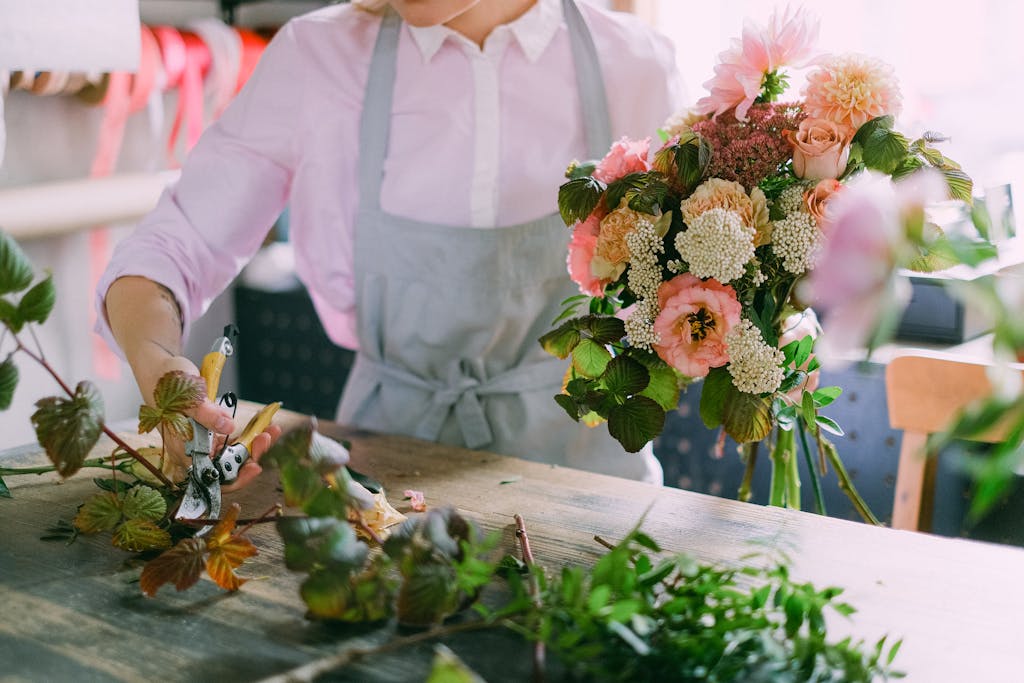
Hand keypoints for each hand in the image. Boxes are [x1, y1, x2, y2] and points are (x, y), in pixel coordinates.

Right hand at [143, 355, 281, 489]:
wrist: (158, 367)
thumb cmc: (165, 382)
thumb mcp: (187, 396)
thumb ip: (206, 414)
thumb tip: (227, 426)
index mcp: (183, 450)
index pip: (211, 477)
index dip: (235, 477)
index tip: (254, 466)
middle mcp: (192, 450)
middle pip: (226, 467)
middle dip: (251, 456)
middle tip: (267, 438)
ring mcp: (201, 442)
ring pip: (232, 454)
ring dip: (253, 444)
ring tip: (271, 430)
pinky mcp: (209, 431)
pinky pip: (232, 439)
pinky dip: (249, 433)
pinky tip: (263, 424)